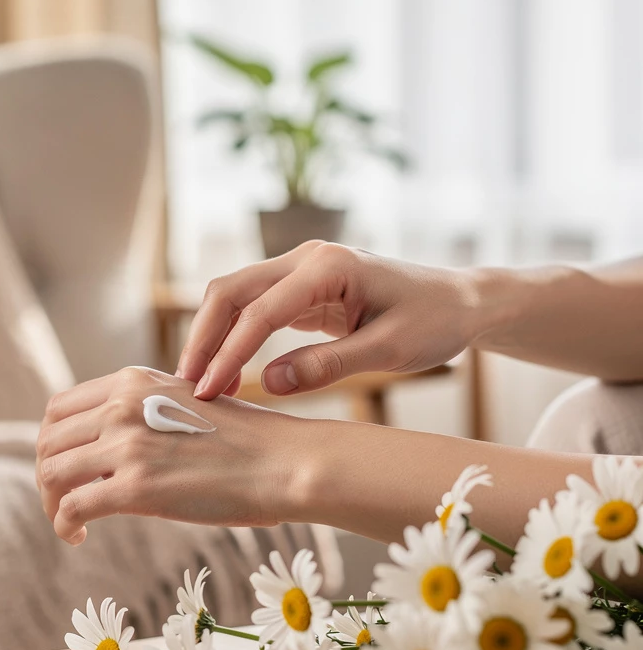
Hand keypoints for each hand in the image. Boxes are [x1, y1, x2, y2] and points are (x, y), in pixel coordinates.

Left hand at [36, 367, 305, 544]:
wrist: (285, 462)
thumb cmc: (247, 440)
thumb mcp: (187, 401)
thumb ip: (145, 411)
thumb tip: (113, 441)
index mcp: (132, 381)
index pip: (60, 409)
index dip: (53, 442)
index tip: (65, 467)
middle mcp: (122, 405)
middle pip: (49, 441)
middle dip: (48, 476)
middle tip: (63, 501)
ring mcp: (127, 445)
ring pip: (52, 473)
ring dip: (52, 503)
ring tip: (70, 522)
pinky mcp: (136, 487)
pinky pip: (73, 507)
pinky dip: (65, 525)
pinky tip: (78, 537)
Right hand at [176, 241, 479, 400]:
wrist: (461, 301)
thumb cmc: (435, 321)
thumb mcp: (389, 350)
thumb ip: (328, 366)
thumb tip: (267, 385)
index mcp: (329, 266)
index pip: (261, 312)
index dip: (230, 354)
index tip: (209, 392)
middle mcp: (306, 258)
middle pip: (231, 291)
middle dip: (204, 338)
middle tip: (188, 386)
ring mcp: (301, 269)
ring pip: (235, 296)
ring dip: (212, 336)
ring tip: (201, 382)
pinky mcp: (302, 287)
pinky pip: (254, 308)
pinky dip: (233, 336)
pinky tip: (226, 369)